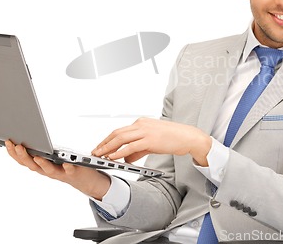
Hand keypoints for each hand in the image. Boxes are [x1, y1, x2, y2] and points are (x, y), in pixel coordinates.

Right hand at [5, 140, 110, 199]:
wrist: (85, 180)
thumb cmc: (66, 165)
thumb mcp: (50, 157)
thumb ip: (40, 148)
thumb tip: (27, 133)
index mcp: (40, 165)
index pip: (23, 160)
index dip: (13, 152)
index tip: (7, 141)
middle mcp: (47, 171)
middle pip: (31, 165)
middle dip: (22, 155)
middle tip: (16, 145)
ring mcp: (60, 173)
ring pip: (48, 170)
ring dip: (41, 163)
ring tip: (37, 156)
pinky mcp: (73, 172)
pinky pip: (70, 170)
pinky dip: (67, 166)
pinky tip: (67, 162)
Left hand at [92, 117, 211, 165]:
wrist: (188, 137)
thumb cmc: (172, 139)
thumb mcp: (152, 143)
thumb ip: (138, 150)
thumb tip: (126, 159)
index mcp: (141, 123)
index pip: (120, 131)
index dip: (108, 139)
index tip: (100, 147)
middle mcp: (141, 124)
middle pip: (117, 133)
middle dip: (104, 143)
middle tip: (95, 152)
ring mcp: (145, 131)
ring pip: (121, 138)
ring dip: (108, 147)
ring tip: (100, 155)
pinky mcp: (150, 139)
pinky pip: (130, 146)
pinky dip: (120, 152)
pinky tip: (113, 157)